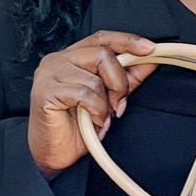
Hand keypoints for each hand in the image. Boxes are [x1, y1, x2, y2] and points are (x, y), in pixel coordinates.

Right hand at [28, 31, 155, 173]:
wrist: (55, 157)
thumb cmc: (76, 129)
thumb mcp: (108, 100)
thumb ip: (125, 80)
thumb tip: (149, 62)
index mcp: (73, 58)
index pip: (102, 38)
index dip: (127, 41)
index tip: (149, 48)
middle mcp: (58, 60)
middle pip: (103, 54)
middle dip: (119, 83)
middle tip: (118, 105)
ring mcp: (49, 73)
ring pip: (94, 78)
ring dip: (105, 104)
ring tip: (100, 118)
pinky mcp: (46, 90)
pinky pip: (84, 93)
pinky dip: (95, 110)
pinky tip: (92, 121)